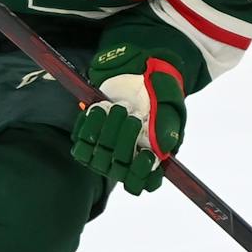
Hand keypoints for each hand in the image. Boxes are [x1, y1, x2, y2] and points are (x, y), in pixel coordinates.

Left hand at [69, 58, 184, 194]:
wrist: (138, 68)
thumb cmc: (159, 89)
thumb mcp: (169, 104)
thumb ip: (167, 126)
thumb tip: (163, 148)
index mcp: (153, 156)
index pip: (145, 182)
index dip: (142, 174)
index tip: (146, 154)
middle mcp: (128, 157)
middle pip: (119, 172)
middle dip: (125, 143)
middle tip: (132, 116)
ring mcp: (106, 149)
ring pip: (99, 160)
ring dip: (107, 134)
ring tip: (117, 108)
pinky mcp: (88, 137)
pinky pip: (82, 145)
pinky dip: (89, 126)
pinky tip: (100, 109)